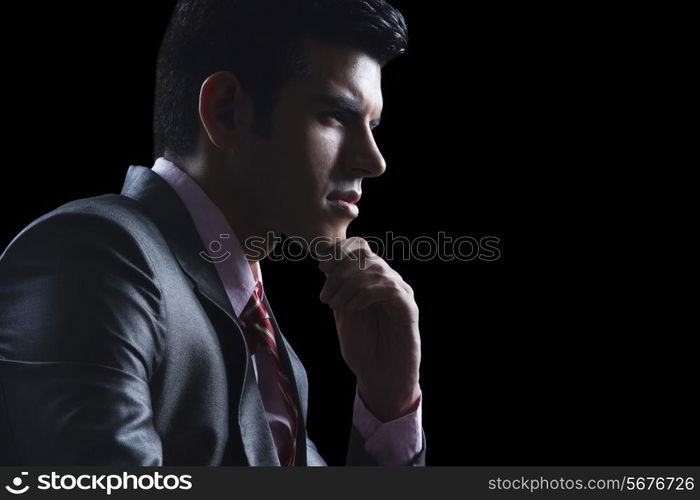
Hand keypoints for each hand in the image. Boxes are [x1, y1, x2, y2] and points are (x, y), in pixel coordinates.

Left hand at [316, 237, 420, 421]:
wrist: (380, 377)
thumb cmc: (362, 348)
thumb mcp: (342, 312)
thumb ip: (338, 288)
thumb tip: (327, 264)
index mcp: (372, 280)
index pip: (361, 247)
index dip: (340, 251)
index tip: (322, 267)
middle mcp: (389, 282)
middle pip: (366, 256)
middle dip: (340, 271)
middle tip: (326, 296)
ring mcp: (401, 293)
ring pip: (375, 269)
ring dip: (349, 285)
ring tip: (336, 305)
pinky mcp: (409, 308)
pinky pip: (388, 288)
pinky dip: (365, 294)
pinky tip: (352, 308)